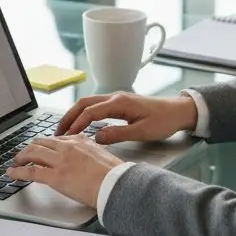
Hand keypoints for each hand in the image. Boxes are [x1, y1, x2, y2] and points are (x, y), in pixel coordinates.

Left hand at [5, 136, 122, 207]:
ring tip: (15, 162)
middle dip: (30, 148)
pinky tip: (12, 173)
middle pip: (41, 143)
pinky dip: (18, 172)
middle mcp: (67, 147)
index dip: (45, 144)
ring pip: (33, 154)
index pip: (56, 139)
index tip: (41, 148)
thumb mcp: (102, 155)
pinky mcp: (55, 177)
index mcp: (80, 141)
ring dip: (21, 157)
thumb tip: (87, 158)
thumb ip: (90, 152)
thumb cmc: (114, 174)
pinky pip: (31, 172)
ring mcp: (60, 161)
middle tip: (23, 154)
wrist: (116, 184)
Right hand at [56, 92, 197, 143]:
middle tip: (57, 133)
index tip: (67, 137)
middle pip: (84, 103)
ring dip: (74, 115)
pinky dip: (84, 115)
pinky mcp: (119, 104)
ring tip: (64, 131)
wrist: (178, 111)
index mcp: (120, 103)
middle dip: (68, 117)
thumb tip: (96, 138)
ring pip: (88, 104)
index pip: (91, 112)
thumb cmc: (163, 121)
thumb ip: (118, 134)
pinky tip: (81, 126)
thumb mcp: (142, 132)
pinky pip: (96, 107)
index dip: (77, 124)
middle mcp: (115, 97)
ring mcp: (116, 99)